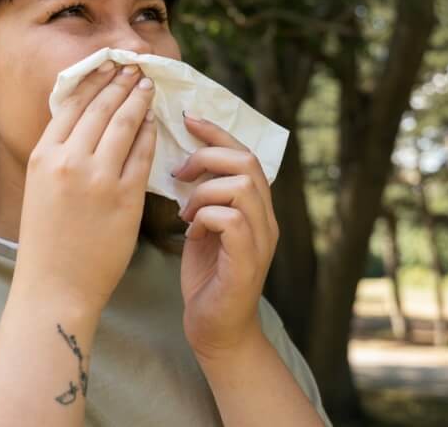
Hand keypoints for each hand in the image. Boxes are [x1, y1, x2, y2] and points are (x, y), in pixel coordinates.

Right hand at [15, 61, 157, 313]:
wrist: (55, 287)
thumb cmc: (46, 241)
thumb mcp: (39, 187)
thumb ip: (58, 154)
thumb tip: (83, 122)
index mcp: (42, 156)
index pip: (71, 104)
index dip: (92, 80)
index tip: (106, 65)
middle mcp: (69, 161)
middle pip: (100, 107)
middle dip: (119, 82)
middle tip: (133, 66)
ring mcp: (99, 179)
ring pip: (124, 124)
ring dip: (137, 99)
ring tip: (146, 85)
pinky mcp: (125, 197)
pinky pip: (142, 154)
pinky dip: (149, 133)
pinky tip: (154, 122)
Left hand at [173, 112, 278, 361]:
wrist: (216, 330)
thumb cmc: (206, 278)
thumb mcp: (202, 226)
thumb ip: (203, 196)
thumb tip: (182, 161)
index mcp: (256, 208)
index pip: (244, 153)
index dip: (217, 132)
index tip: (188, 118)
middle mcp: (266, 220)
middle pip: (247, 162)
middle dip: (208, 157)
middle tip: (181, 173)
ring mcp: (260, 241)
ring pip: (240, 187)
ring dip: (204, 191)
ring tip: (185, 211)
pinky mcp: (248, 262)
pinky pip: (231, 219)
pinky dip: (204, 217)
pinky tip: (191, 231)